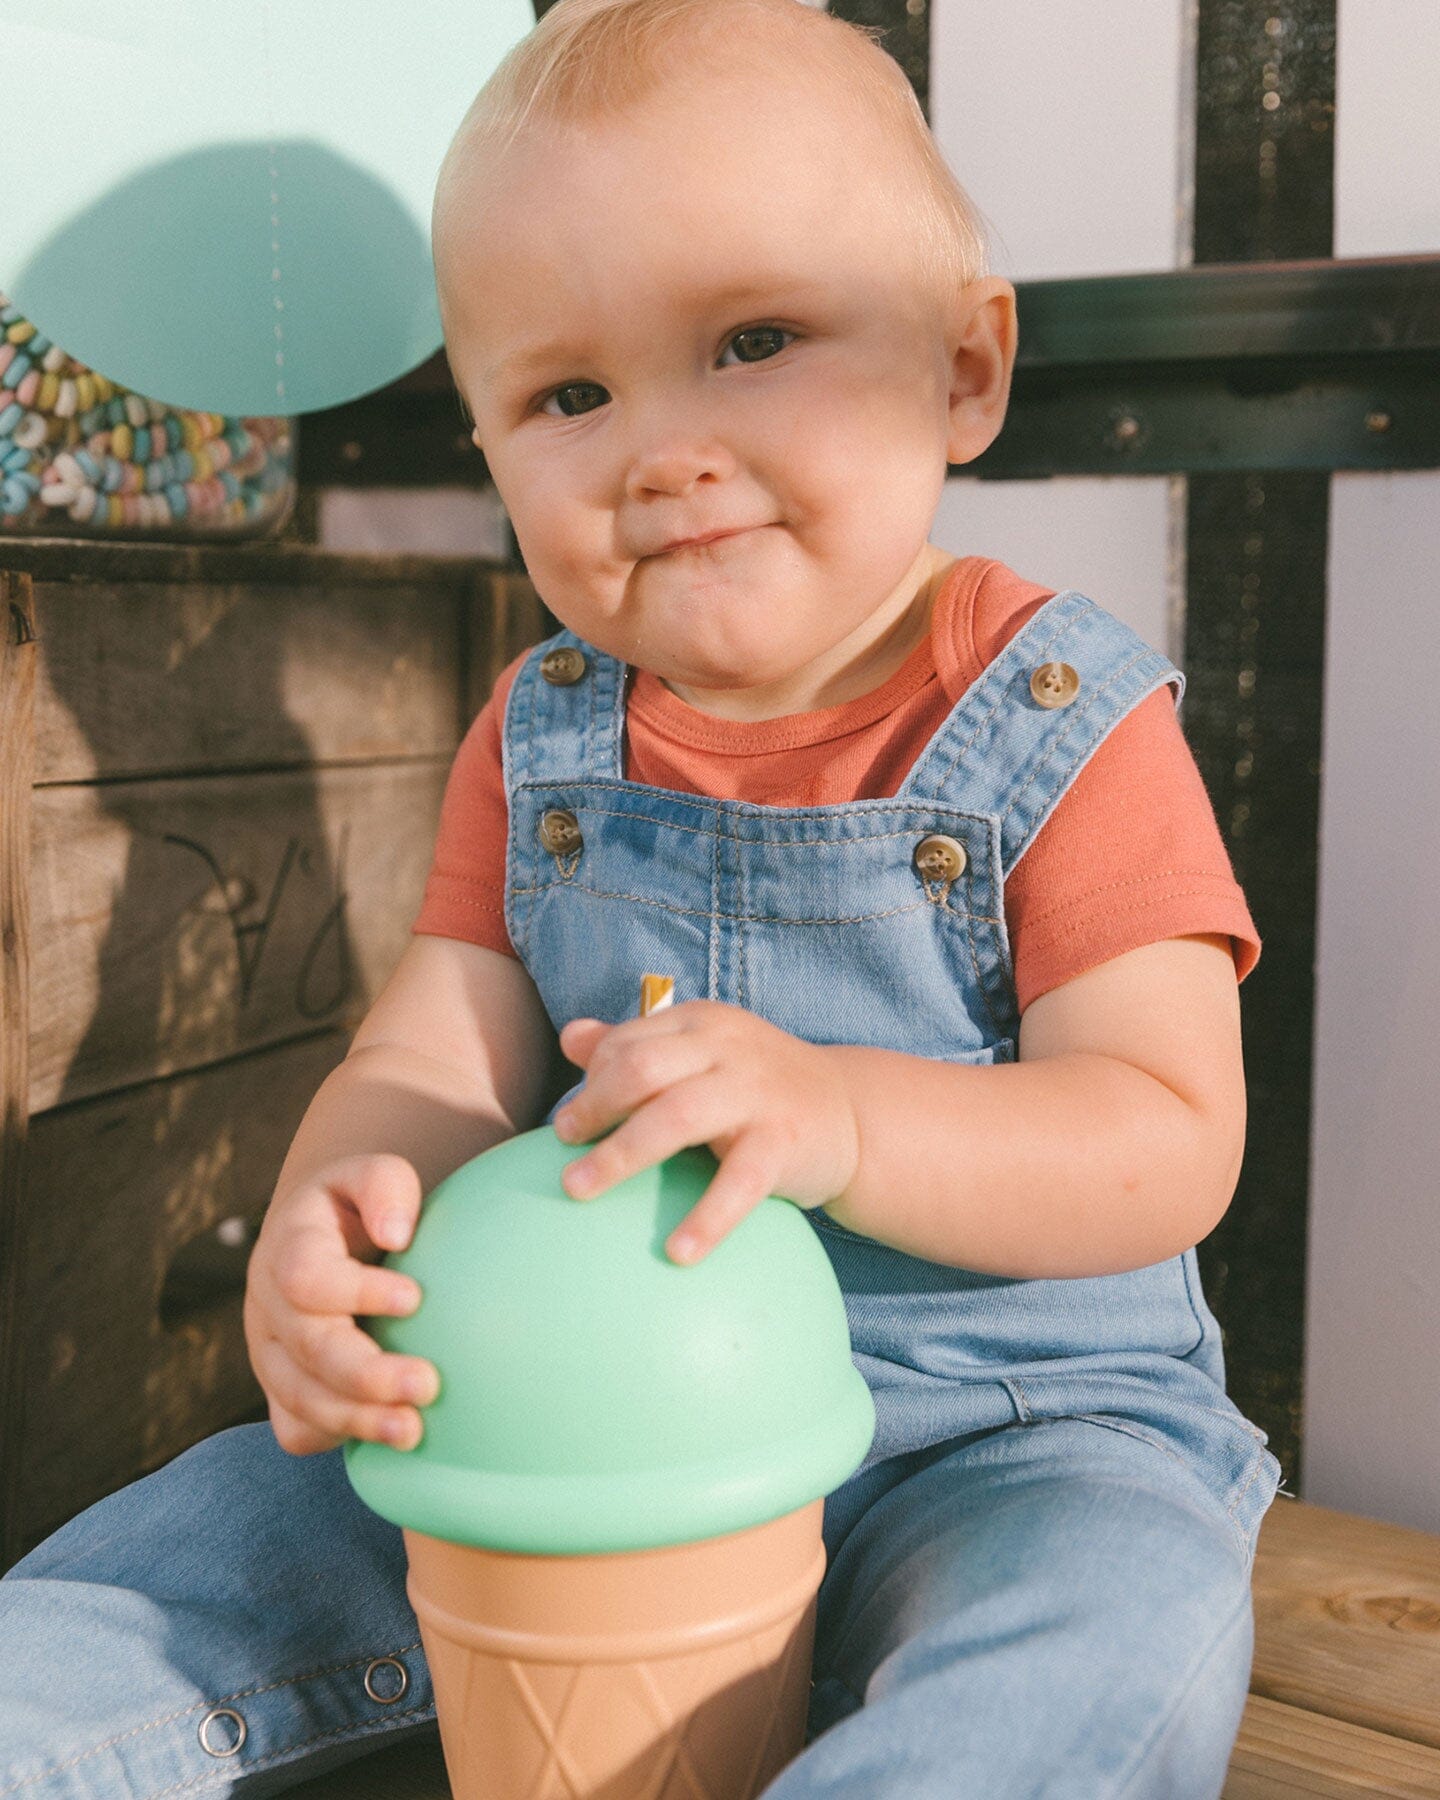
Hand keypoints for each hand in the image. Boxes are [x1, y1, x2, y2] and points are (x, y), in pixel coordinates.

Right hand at [243, 1153, 440, 1455]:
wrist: (325, 1238)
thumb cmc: (362, 1207)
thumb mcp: (372, 1175)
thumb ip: (385, 1187)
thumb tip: (397, 1234)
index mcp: (288, 1247)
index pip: (305, 1277)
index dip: (356, 1292)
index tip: (416, 1297)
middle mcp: (268, 1305)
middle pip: (306, 1348)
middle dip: (365, 1374)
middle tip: (428, 1384)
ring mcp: (269, 1354)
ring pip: (298, 1397)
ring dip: (356, 1419)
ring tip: (413, 1431)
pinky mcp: (281, 1390)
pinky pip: (295, 1428)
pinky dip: (335, 1437)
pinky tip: (383, 1441)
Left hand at [553, 1001, 858, 1263]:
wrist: (850, 1112)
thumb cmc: (756, 1087)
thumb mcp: (703, 1055)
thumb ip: (639, 1046)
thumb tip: (571, 1039)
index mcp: (701, 1024)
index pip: (629, 1043)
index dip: (592, 1081)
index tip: (570, 1124)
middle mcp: (727, 1049)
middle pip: (641, 1070)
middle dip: (593, 1107)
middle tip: (562, 1146)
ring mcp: (757, 1093)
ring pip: (676, 1117)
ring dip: (620, 1155)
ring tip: (578, 1189)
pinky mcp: (784, 1142)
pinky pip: (739, 1183)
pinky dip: (707, 1218)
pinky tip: (677, 1252)